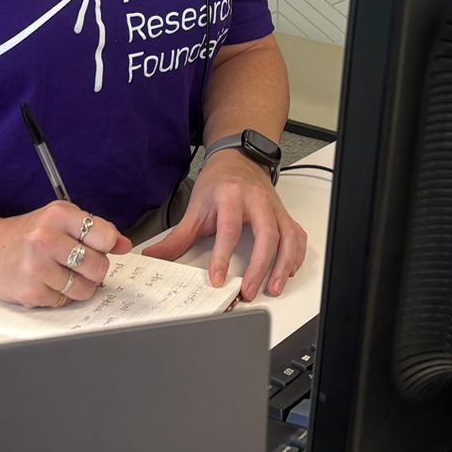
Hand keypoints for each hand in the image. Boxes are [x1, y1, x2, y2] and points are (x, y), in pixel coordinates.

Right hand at [0, 201, 129, 307]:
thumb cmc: (24, 235)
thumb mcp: (59, 221)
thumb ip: (94, 230)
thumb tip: (125, 245)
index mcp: (57, 215)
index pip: (105, 235)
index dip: (106, 245)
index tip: (98, 246)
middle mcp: (46, 239)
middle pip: (99, 266)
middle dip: (94, 269)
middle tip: (79, 263)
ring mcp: (37, 267)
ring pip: (86, 288)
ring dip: (80, 286)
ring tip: (62, 273)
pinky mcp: (31, 292)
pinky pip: (66, 301)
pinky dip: (61, 295)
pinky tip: (46, 282)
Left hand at [140, 152, 306, 300]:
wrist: (237, 160)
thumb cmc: (217, 184)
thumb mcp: (195, 209)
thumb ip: (177, 237)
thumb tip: (154, 257)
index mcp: (231, 196)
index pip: (229, 229)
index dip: (222, 257)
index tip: (217, 279)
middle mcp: (257, 201)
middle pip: (266, 234)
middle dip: (259, 266)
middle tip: (248, 291)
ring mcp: (274, 208)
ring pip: (287, 237)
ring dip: (282, 266)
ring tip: (272, 288)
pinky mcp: (285, 214)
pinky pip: (297, 236)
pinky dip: (295, 256)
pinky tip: (287, 272)